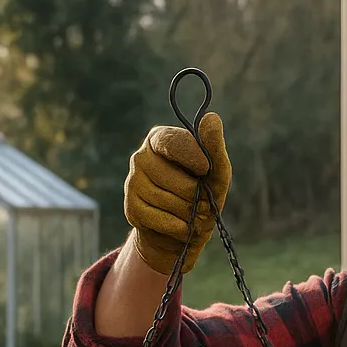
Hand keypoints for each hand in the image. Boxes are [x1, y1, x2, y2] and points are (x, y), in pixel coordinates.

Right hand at [124, 111, 231, 275]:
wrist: (183, 230)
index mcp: (159, 139)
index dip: (192, 157)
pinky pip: (161, 219)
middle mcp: (140, 157)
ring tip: (189, 213)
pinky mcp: (130, 208)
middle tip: (199, 201)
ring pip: (168, 201)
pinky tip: (180, 225)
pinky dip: (178, 227)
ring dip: (188, 213)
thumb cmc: (202, 195)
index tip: (205, 169)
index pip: (172, 142)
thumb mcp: (215, 173)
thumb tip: (211, 117)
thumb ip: (214, 147)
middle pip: (175, 179)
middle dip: (195, 196)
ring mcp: (132, 182)